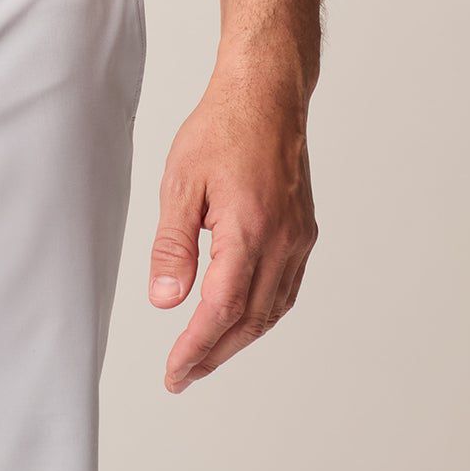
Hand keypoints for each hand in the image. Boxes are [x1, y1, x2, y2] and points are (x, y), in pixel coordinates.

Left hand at [147, 54, 317, 390]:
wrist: (267, 95)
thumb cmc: (221, 129)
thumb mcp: (181, 183)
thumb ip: (173, 245)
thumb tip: (166, 299)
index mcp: (249, 230)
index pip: (221, 309)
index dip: (196, 348)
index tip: (174, 373)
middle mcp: (282, 242)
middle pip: (249, 320)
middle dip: (214, 354)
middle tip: (182, 375)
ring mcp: (298, 239)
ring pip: (272, 310)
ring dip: (238, 339)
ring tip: (205, 355)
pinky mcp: (303, 232)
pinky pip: (285, 289)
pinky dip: (260, 314)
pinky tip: (239, 318)